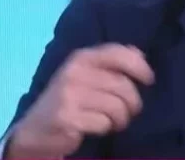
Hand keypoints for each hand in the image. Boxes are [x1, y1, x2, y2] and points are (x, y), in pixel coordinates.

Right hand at [6, 43, 154, 158]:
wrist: (35, 129)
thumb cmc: (71, 98)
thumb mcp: (88, 73)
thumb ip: (112, 62)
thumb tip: (140, 54)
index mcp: (82, 57)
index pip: (120, 54)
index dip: (140, 67)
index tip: (149, 80)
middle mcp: (74, 72)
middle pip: (124, 86)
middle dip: (133, 103)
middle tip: (129, 111)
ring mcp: (68, 94)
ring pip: (117, 106)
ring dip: (121, 118)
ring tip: (114, 121)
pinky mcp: (66, 117)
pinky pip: (103, 122)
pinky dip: (106, 128)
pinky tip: (98, 127)